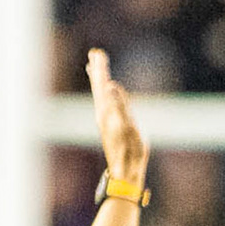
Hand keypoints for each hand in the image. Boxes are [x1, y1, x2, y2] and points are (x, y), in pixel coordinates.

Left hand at [87, 48, 147, 183]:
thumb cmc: (130, 151)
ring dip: (98, 82)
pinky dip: (104, 95)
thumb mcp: (128, 125)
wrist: (126, 172)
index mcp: (106, 111)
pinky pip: (105, 105)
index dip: (100, 69)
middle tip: (94, 54)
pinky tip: (106, 95)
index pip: (101, 84)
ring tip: (94, 70)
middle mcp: (103, 115)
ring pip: (100, 96)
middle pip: (98, 88)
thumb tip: (110, 85)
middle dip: (97, 70)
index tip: (96, 52)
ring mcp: (106, 122)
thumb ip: (120, 104)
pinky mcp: (112, 128)